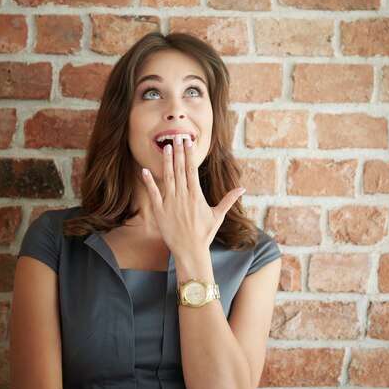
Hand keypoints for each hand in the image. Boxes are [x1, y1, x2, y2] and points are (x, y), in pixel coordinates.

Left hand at [141, 136, 244, 256]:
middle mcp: (183, 196)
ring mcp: (171, 203)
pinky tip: (146, 170)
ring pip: (168, 178)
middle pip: (179, 169)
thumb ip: (229, 200)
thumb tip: (243, 189)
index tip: (188, 142)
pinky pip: (153, 193)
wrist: (190, 251)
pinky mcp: (160, 211)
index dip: (189, 154)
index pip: (192, 170)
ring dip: (166, 162)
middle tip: (176, 137)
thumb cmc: (204, 234)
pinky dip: (149, 182)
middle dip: (178, 152)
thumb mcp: (218, 215)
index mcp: (196, 195)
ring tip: (165, 147)